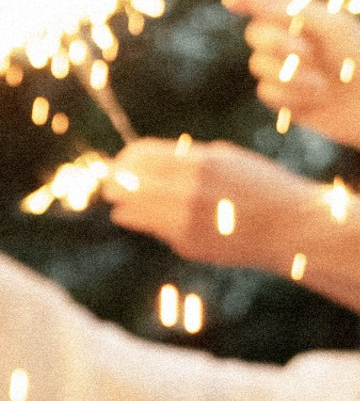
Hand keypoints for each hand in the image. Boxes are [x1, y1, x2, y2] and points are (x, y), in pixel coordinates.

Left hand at [105, 135, 319, 270]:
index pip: (139, 156)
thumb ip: (188, 158)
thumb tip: (142, 159)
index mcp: (200, 162)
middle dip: (114, 183)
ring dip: (125, 205)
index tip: (120, 163)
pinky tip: (152, 217)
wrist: (291, 226)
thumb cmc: (259, 187)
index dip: (124, 160)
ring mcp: (186, 219)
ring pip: (129, 210)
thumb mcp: (228, 159)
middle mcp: (189, 190)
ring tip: (123, 202)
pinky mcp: (186, 243)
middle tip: (110, 185)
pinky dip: (147, 222)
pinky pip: (153, 229)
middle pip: (125, 183)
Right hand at [228, 0, 359, 146]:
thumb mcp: (330, 27)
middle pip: (255, 34)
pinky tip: (314, 100)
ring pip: (258, 66)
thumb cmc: (358, 59)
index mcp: (303, 18)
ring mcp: (283, 68)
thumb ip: (288, 9)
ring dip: (291, 75)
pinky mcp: (282, 96)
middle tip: (308, 53)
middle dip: (278, 44)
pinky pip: (266, 92)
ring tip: (322, 83)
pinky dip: (291, 96)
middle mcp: (289, 40)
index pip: (267, 1)